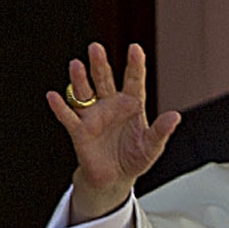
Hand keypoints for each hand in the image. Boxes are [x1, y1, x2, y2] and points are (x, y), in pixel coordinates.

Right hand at [46, 41, 181, 222]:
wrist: (115, 179)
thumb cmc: (134, 159)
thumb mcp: (152, 147)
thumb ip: (161, 132)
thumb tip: (175, 117)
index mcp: (131, 105)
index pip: (134, 81)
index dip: (135, 65)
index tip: (135, 48)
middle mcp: (110, 105)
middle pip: (104, 80)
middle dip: (100, 65)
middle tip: (96, 48)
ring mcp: (93, 115)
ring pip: (84, 93)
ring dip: (79, 79)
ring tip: (76, 65)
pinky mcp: (80, 131)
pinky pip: (68, 117)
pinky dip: (60, 107)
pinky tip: (53, 96)